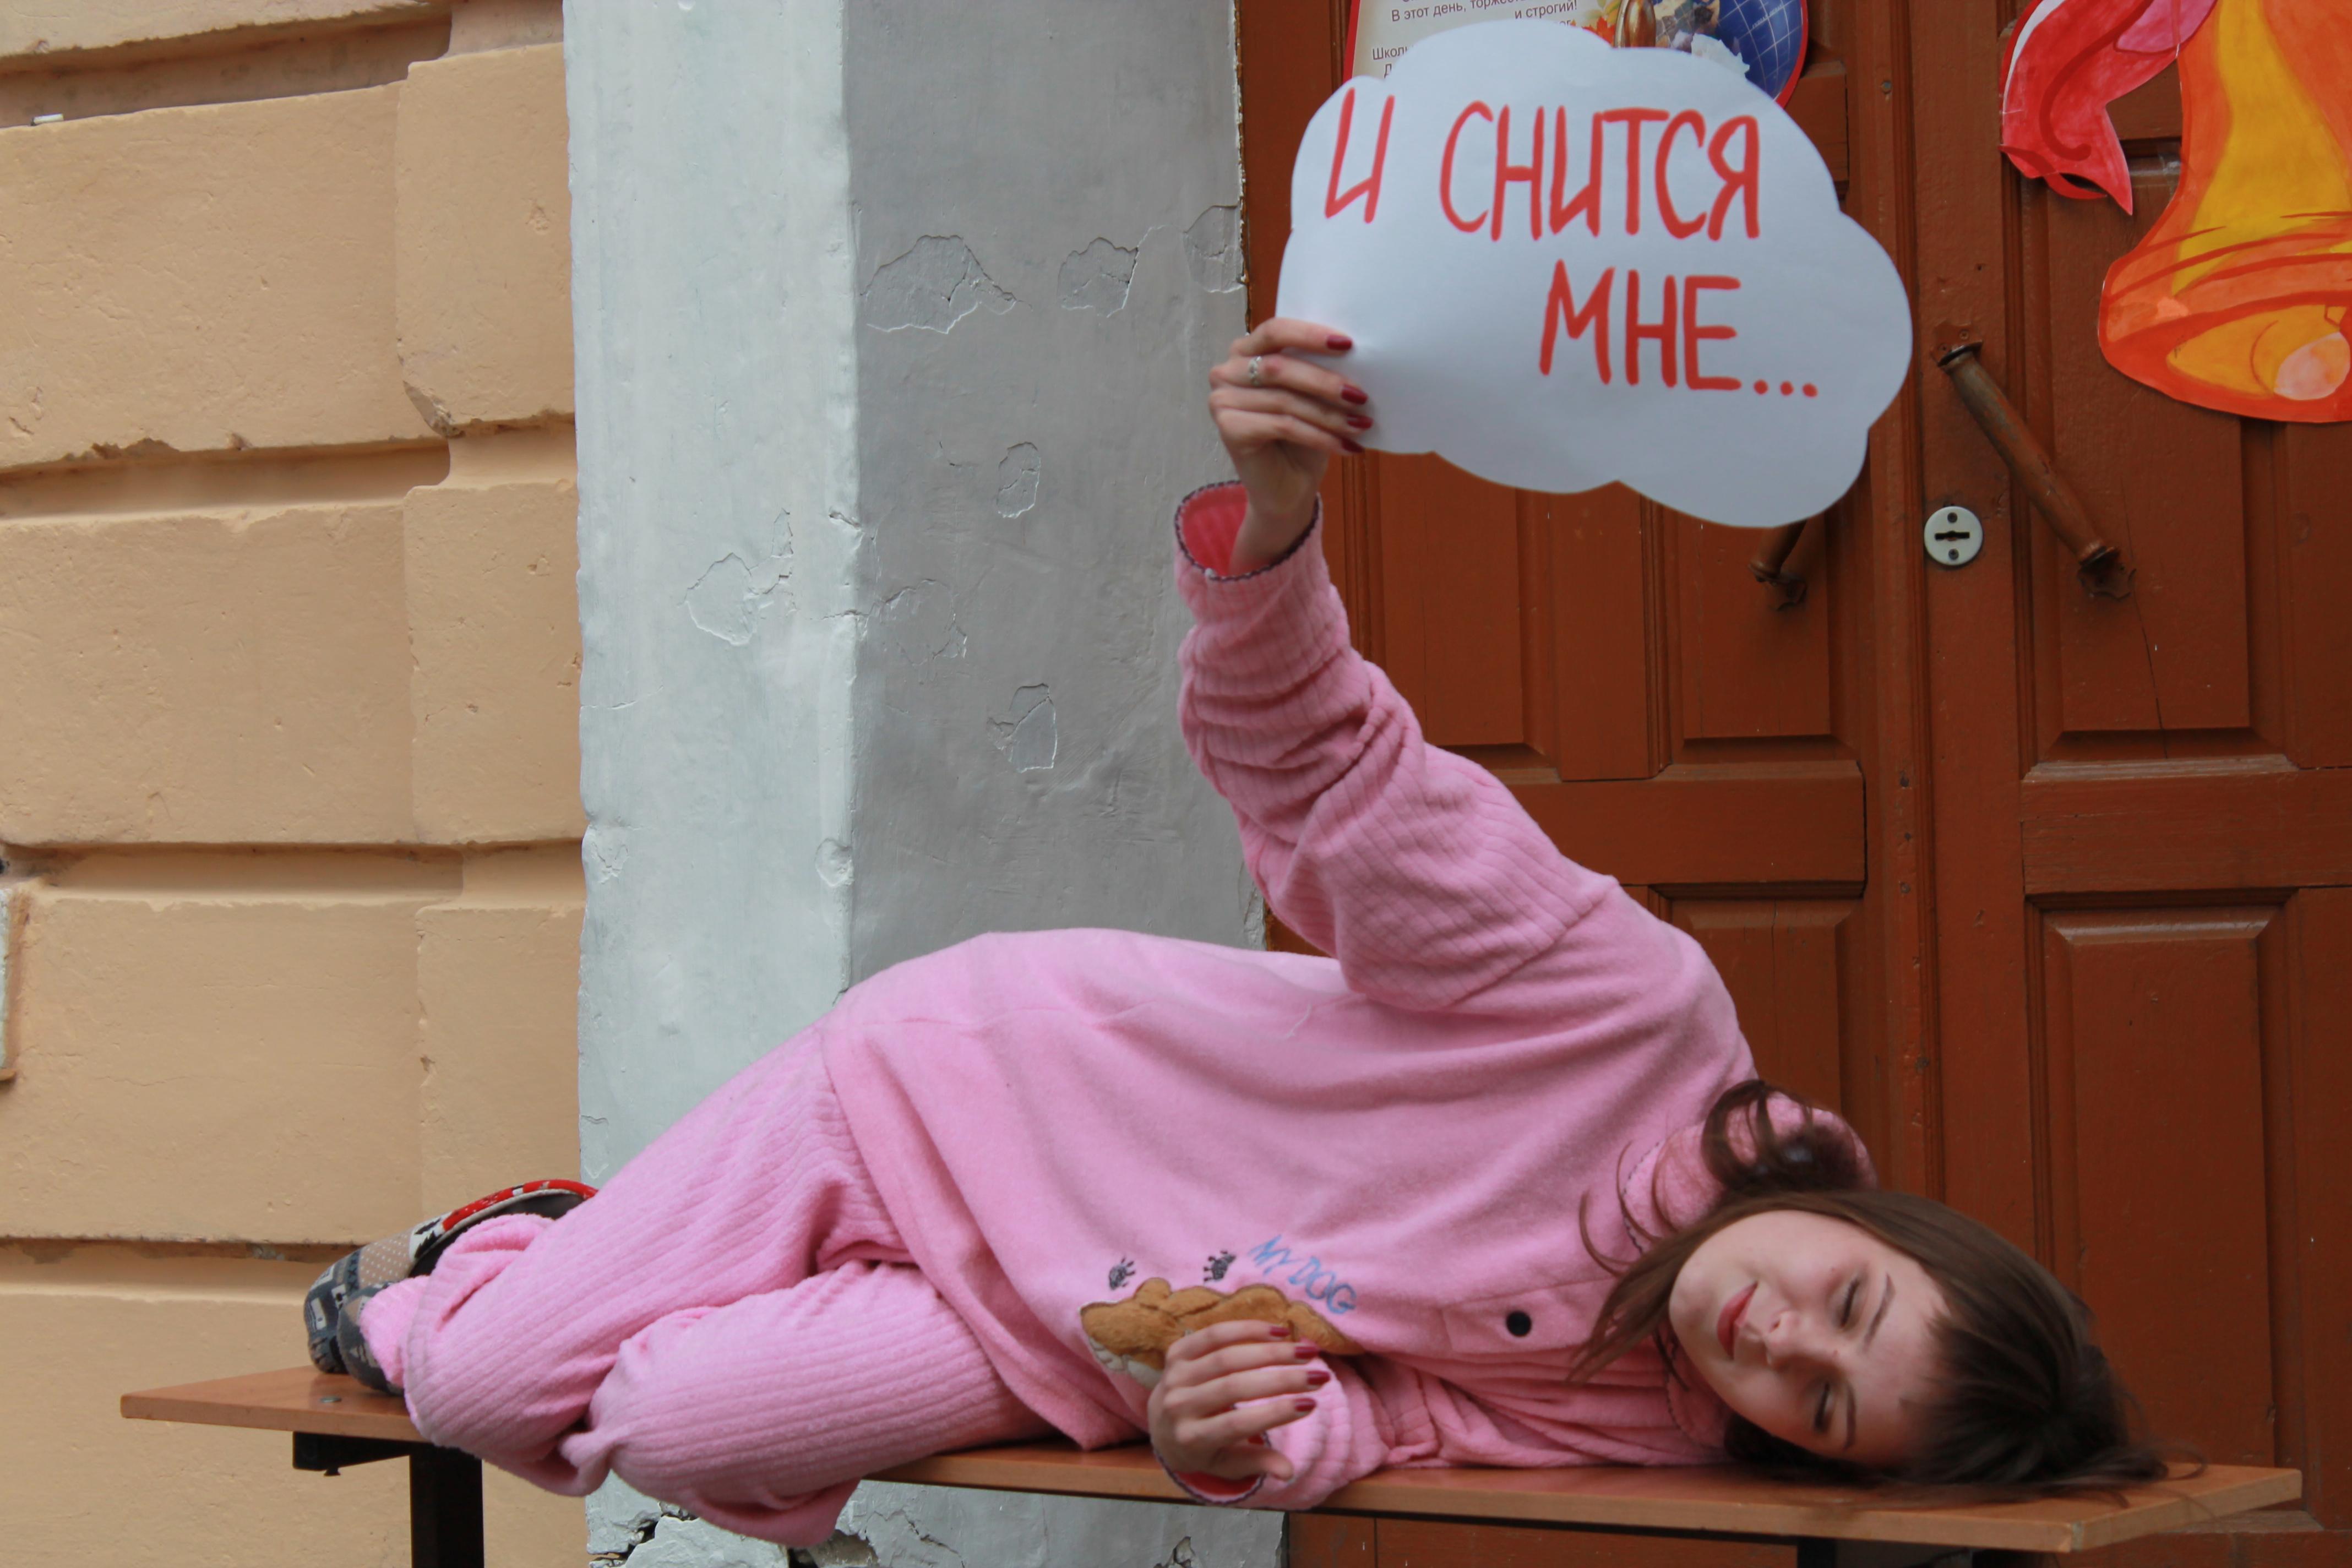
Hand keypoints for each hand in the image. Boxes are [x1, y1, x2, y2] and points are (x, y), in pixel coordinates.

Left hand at [1147, 1320, 1328, 1483]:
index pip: (1236, 1425)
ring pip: (1227, 1357)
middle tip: (1319, 1376)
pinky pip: (1214, 1335)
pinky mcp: (1176, 1352)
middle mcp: (1178, 1406)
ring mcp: (1174, 1376)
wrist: (1160, 1423)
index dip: (1274, 1413)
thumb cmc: (1205, 1446)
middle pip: (1234, 1387)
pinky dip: (1247, 1330)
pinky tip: (1279, 1332)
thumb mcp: (1228, 1463)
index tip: (1311, 1403)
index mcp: (1191, 1439)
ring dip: (1271, 1351)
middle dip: (1282, 1379)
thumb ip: (1257, 1464)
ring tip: (1307, 1351)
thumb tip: (1289, 1473)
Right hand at [1206, 319, 1369, 571]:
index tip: (1348, 344)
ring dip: (1329, 413)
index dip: (1310, 335)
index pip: (1275, 330)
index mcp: (1247, 351)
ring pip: (1284, 399)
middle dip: (1325, 382)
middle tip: (1361, 396)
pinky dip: (1319, 435)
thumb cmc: (1303, 438)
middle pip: (1279, 367)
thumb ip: (1319, 368)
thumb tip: (1355, 352)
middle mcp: (1227, 371)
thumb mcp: (1313, 396)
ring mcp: (1222, 401)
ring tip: (1361, 425)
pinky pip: (1282, 425)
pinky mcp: (1228, 429)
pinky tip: (1346, 446)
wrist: (1288, 489)